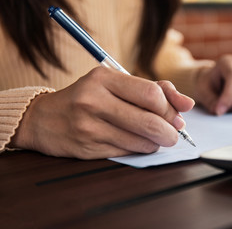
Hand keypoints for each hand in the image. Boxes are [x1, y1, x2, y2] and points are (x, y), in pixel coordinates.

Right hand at [9, 67, 194, 158]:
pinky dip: (140, 149)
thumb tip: (187, 104)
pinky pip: (128, 152)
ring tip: (155, 137)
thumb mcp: (114, 83)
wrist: (44, 119)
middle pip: (150, 121)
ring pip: (142, 141)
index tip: (176, 115)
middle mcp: (94, 101)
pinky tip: (137, 143)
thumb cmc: (86, 97)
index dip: (170, 108)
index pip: (152, 94)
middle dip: (170, 131)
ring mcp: (89, 127)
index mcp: (103, 78)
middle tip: (173, 133)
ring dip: (156, 142)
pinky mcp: (87, 149)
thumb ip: (152, 89)